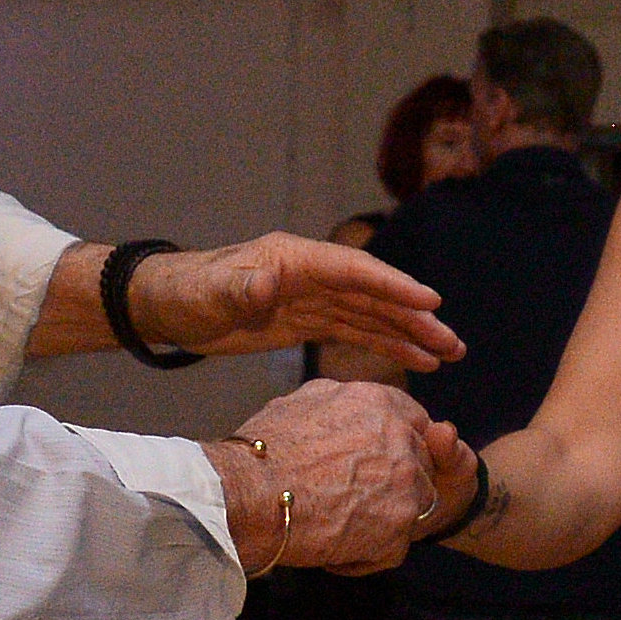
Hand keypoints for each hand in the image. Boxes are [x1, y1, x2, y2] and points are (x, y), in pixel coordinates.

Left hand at [129, 234, 458, 373]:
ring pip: (370, 315)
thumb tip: (266, 285)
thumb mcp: (212, 292)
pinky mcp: (305, 320)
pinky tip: (413, 359)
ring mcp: (311, 297)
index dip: (393, 286)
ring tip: (448, 355)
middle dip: (415, 317)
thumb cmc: (187, 293)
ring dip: (409, 334)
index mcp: (296, 260)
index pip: (354, 271)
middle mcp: (311, 274)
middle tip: (453, 343)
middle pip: (373, 294)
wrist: (167, 305)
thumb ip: (241, 288)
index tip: (430, 303)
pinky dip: (384, 343)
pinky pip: (354, 331)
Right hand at [220, 378, 448, 572]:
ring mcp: (406, 482)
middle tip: (353, 499)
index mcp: (379, 403)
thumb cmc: (263, 451)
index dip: (397, 447)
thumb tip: (344, 402)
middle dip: (393, 485)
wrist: (247, 494)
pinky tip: (332, 553)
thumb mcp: (302, 402)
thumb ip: (339, 402)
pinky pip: (392, 549)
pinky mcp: (399, 526)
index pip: (415, 422)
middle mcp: (401, 437)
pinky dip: (364, 557)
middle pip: (419, 466)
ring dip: (383, 522)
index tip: (378, 465)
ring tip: (340, 529)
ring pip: (414, 508)